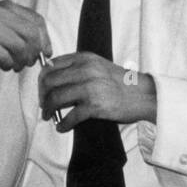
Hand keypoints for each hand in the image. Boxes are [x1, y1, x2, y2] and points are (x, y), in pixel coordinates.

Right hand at [0, 1, 49, 71]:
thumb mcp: (0, 23)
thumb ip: (20, 29)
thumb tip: (44, 48)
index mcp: (8, 6)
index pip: (38, 21)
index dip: (45, 39)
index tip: (45, 53)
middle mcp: (0, 12)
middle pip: (32, 35)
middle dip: (34, 52)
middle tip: (29, 62)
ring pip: (20, 47)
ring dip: (21, 61)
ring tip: (16, 65)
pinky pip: (4, 57)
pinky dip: (8, 64)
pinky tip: (4, 64)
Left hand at [39, 53, 156, 130]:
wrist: (143, 95)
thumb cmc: (121, 83)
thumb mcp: (99, 66)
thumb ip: (78, 68)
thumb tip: (53, 77)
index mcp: (85, 58)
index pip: (52, 65)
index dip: (43, 79)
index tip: (43, 90)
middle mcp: (85, 70)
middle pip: (50, 81)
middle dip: (42, 95)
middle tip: (44, 105)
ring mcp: (90, 88)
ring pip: (56, 98)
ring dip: (49, 110)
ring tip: (49, 116)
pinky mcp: (95, 106)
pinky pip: (71, 116)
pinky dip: (63, 124)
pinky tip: (62, 127)